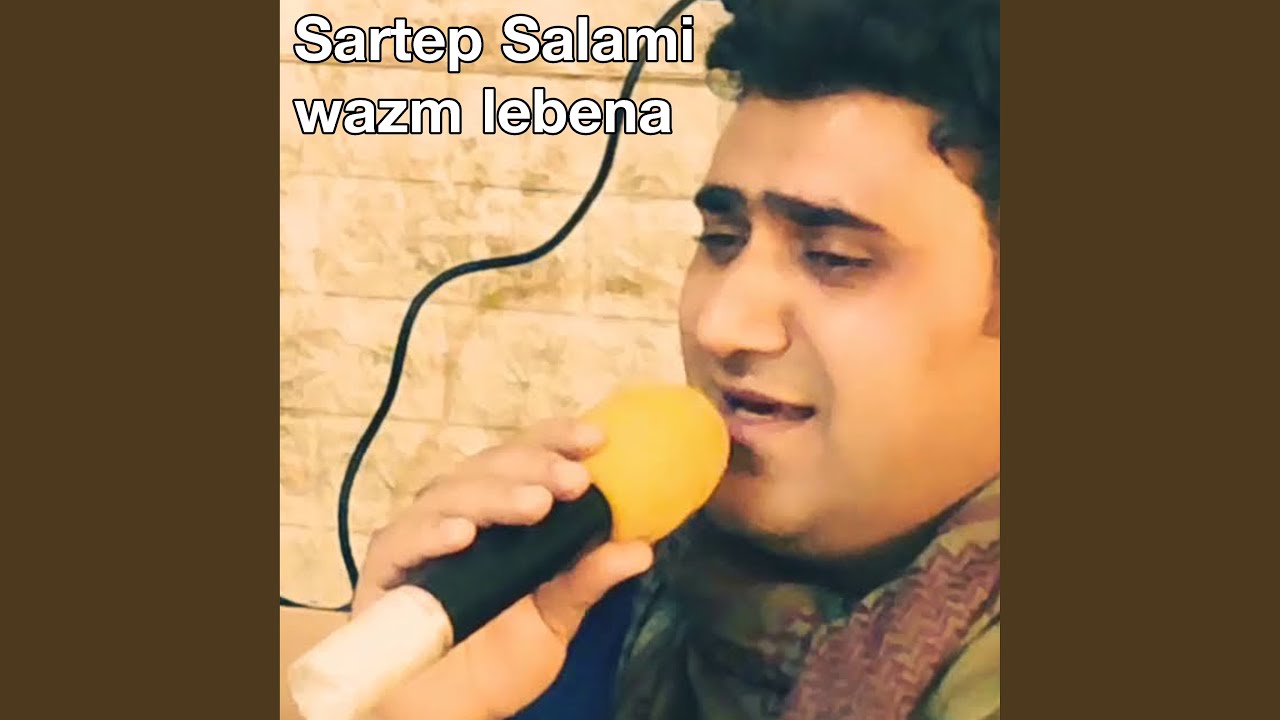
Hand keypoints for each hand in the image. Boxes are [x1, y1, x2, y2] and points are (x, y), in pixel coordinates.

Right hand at [354, 418, 653, 719]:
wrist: (450, 712)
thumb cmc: (497, 657)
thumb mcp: (555, 617)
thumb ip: (588, 581)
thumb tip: (642, 550)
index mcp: (501, 510)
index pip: (526, 458)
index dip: (556, 440)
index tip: (597, 439)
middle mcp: (459, 511)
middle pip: (491, 466)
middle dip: (535, 465)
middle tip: (574, 480)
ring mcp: (419, 535)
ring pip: (452, 492)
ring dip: (496, 494)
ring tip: (536, 505)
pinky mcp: (385, 567)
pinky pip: (404, 539)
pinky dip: (432, 532)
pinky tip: (462, 535)